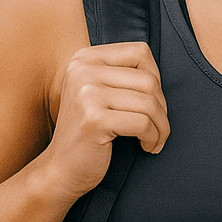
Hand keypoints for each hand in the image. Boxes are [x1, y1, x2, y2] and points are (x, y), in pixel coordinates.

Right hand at [41, 41, 169, 200]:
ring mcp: (87, 93)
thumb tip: (159, 72)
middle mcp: (82, 70)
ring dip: (161, 126)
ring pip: (150, 103)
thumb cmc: (88, 132)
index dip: (155, 77)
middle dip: (162, 108)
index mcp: (84, 58)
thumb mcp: (97, 92)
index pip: (140, 52)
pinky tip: (147, 147)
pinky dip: (153, 138)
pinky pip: (143, 124)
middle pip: (149, 79)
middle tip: (156, 127)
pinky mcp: (95, 119)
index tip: (151, 102)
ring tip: (154, 139)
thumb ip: (120, 74)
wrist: (60, 170)